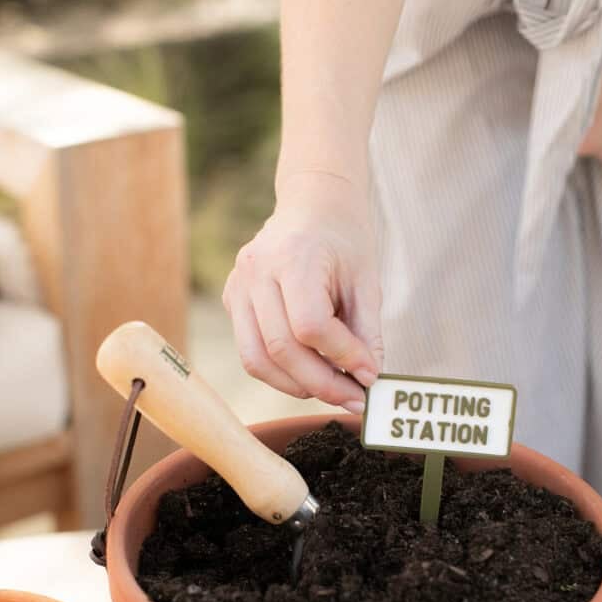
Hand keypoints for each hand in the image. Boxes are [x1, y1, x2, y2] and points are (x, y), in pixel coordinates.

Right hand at [224, 171, 382, 411]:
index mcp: (293, 257)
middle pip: (282, 348)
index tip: (370, 375)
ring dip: (297, 386)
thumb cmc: (344, 240)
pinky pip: (251, 352)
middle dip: (322, 383)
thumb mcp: (367, 281)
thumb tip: (368, 379)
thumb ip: (367, 331)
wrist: (312, 203)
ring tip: (333, 390)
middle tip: (354, 398)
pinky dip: (280, 373)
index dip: (342, 357)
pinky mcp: (231, 299)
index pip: (310, 325)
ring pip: (257, 360)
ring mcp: (237, 286)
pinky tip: (311, 375)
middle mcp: (256, 271)